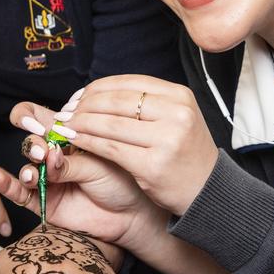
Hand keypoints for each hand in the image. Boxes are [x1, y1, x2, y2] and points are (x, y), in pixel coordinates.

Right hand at [0, 102, 161, 250]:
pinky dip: (6, 185)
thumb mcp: (98, 165)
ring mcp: (48, 179)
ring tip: (36, 173)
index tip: (30, 121)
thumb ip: (71, 161)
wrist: (131, 216)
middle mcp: (54, 155)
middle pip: (31, 142)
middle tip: (43, 152)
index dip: (28, 117)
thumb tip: (47, 154)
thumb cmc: (121, 181)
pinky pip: (19, 193)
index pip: (39, 119)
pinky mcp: (43, 202)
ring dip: (28, 167)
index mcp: (68, 137)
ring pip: (26, 167)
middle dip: (33, 145)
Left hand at [27, 75, 218, 214]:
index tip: (78, 96)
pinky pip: (110, 148)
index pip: (128, 83)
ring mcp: (167, 139)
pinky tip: (75, 141)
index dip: (97, 88)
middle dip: (84, 105)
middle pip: (117, 101)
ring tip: (65, 125)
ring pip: (110, 124)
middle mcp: (176, 113)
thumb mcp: (176, 118)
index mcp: (180, 95)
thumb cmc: (184, 153)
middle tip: (66, 111)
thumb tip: (98, 93)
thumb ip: (147, 103)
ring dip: (81, 123)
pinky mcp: (153, 165)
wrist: (207, 191)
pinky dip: (88, 142)